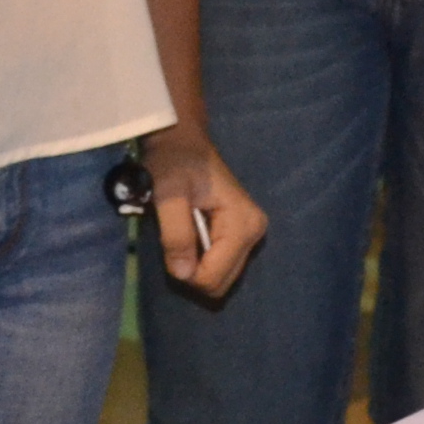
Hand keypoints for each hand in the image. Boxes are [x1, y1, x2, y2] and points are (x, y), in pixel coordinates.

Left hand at [139, 121, 266, 299]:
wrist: (182, 140)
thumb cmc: (174, 162)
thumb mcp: (168, 195)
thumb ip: (176, 234)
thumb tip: (184, 275)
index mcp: (243, 224)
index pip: (214, 277)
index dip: (186, 272)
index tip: (169, 248)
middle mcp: (255, 232)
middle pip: (221, 283)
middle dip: (193, 271)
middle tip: (174, 241)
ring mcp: (252, 234)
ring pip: (221, 277)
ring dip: (196, 264)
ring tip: (183, 233)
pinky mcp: (244, 234)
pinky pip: (221, 264)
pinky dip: (202, 258)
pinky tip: (192, 234)